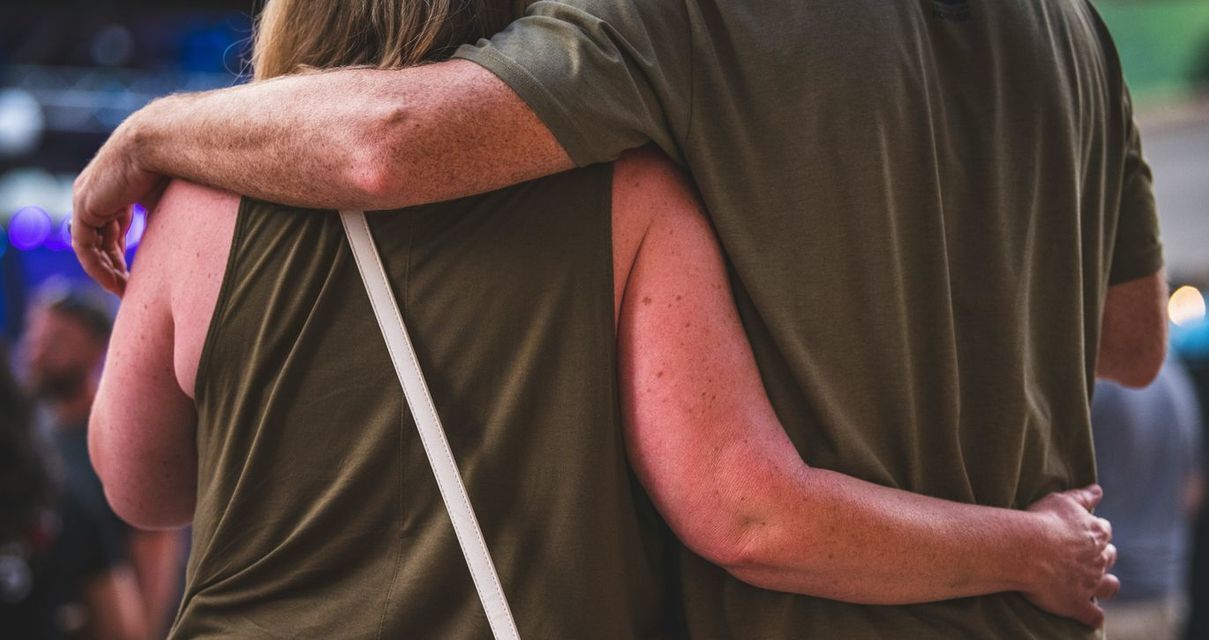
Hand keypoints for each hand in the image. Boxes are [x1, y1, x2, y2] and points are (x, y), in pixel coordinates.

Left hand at [72, 118, 163, 295]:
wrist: (163, 141)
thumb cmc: (177, 162)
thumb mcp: (170, 196)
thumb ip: (166, 217)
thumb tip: (187, 239)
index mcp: (117, 184)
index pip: (113, 223)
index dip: (123, 249)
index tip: (137, 272)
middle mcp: (97, 190)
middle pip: (100, 236)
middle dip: (114, 264)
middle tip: (129, 288)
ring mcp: (87, 197)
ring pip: (90, 244)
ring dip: (106, 271)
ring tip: (123, 292)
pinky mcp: (84, 206)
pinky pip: (85, 246)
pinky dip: (98, 267)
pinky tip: (114, 284)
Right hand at [1021, 485, 1117, 628]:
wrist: (1027, 550)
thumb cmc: (1042, 521)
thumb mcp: (1063, 500)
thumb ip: (1083, 496)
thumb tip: (1098, 490)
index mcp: (1097, 533)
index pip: (1104, 531)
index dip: (1095, 531)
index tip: (1083, 532)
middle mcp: (1099, 559)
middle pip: (1109, 557)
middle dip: (1102, 556)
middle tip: (1086, 556)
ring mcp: (1090, 583)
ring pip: (1108, 586)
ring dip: (1105, 585)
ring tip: (1098, 585)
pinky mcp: (1077, 603)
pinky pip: (1092, 615)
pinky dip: (1093, 616)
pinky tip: (1091, 615)